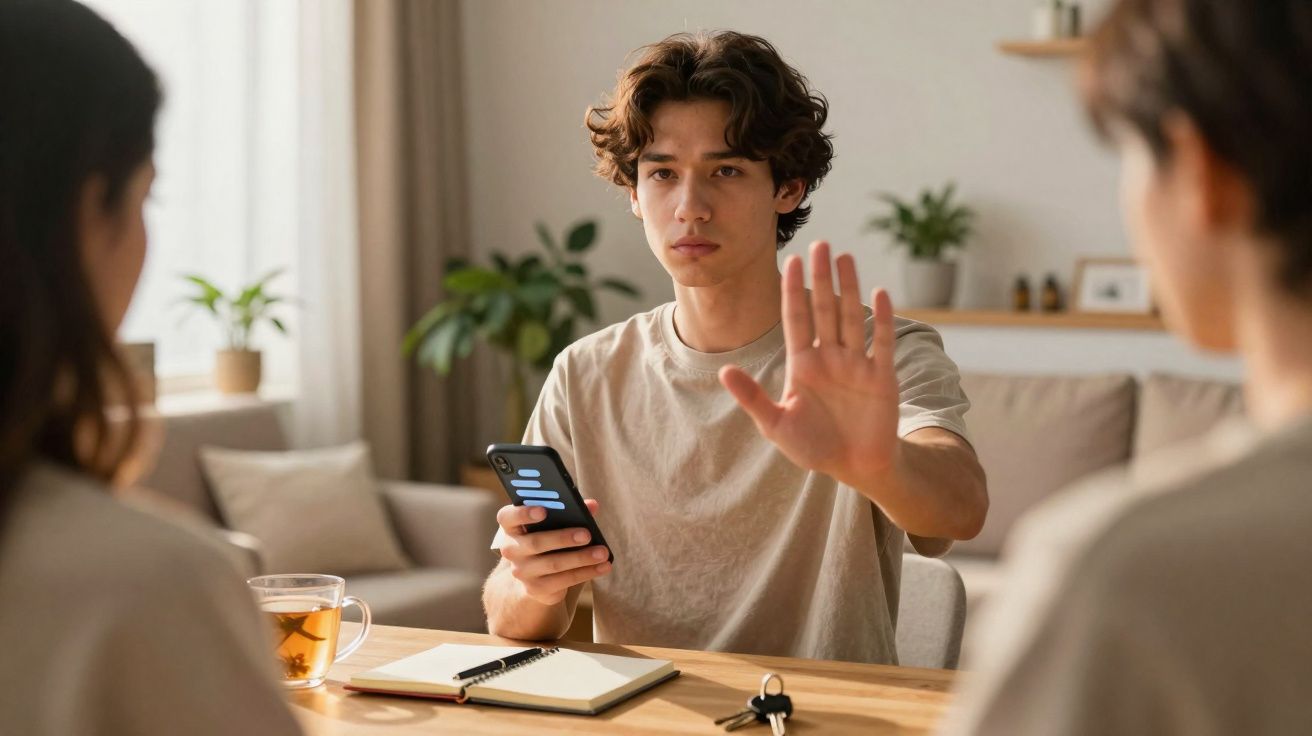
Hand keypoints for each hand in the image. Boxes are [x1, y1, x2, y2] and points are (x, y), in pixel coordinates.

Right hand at [495, 499, 611, 605]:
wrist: (534, 575)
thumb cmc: (546, 538)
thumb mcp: (552, 523)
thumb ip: (570, 510)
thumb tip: (592, 505)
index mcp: (511, 527)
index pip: (507, 517)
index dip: (523, 513)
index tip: (543, 510)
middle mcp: (511, 550)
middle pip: (535, 542)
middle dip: (563, 538)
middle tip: (587, 534)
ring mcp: (522, 571)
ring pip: (553, 564)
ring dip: (580, 558)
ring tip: (602, 552)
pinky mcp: (536, 588)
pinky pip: (563, 581)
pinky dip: (586, 572)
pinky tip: (602, 566)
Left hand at [719, 241, 900, 483]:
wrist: (855, 467)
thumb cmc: (814, 447)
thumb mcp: (776, 425)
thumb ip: (752, 397)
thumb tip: (723, 371)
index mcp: (803, 364)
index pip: (796, 319)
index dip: (794, 291)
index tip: (791, 261)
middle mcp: (830, 358)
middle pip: (824, 310)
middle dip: (821, 278)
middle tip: (820, 243)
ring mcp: (856, 365)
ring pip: (852, 318)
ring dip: (849, 288)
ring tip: (846, 257)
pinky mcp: (881, 377)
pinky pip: (882, 343)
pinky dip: (883, 319)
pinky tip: (880, 293)